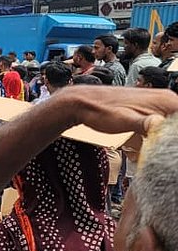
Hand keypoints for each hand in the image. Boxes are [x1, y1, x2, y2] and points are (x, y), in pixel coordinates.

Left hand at [51, 86, 177, 136]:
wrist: (82, 103)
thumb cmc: (100, 110)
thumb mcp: (125, 121)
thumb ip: (146, 125)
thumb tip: (160, 126)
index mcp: (166, 100)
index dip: (175, 138)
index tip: (170, 148)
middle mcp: (165, 99)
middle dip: (171, 140)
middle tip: (161, 151)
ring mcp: (157, 104)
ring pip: (173, 125)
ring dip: (167, 138)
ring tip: (154, 147)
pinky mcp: (149, 111)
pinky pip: (163, 124)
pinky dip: (161, 135)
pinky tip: (152, 143)